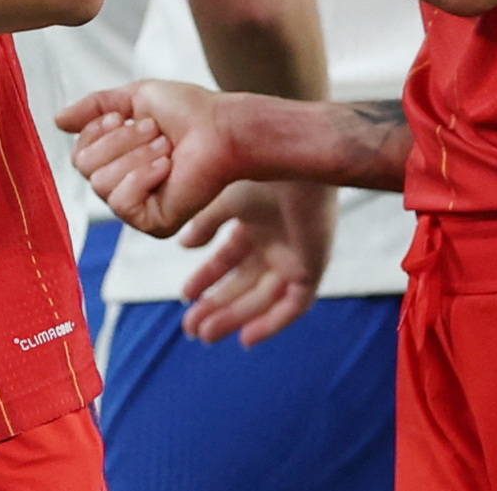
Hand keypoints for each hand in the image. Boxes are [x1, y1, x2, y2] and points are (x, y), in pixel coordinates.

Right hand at [55, 79, 246, 238]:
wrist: (222, 128)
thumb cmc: (188, 112)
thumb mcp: (133, 97)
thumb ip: (94, 107)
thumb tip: (57, 121)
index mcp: (117, 158)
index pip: (79, 153)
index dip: (98, 130)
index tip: (128, 116)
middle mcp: (123, 185)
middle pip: (84, 167)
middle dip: (119, 141)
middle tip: (153, 131)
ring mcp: (138, 207)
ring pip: (100, 184)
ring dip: (135, 155)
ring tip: (165, 147)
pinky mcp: (153, 223)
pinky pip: (121, 202)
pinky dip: (142, 176)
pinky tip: (166, 166)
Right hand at [177, 179, 332, 345]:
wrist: (293, 158)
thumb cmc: (259, 168)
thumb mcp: (222, 199)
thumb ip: (205, 224)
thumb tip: (185, 246)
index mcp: (254, 222)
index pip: (228, 259)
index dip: (206, 279)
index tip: (184, 297)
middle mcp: (274, 241)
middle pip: (243, 284)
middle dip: (217, 305)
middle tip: (190, 328)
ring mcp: (294, 255)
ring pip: (263, 298)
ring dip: (235, 317)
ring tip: (206, 334)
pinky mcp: (312, 266)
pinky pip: (294, 306)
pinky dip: (272, 323)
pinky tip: (247, 337)